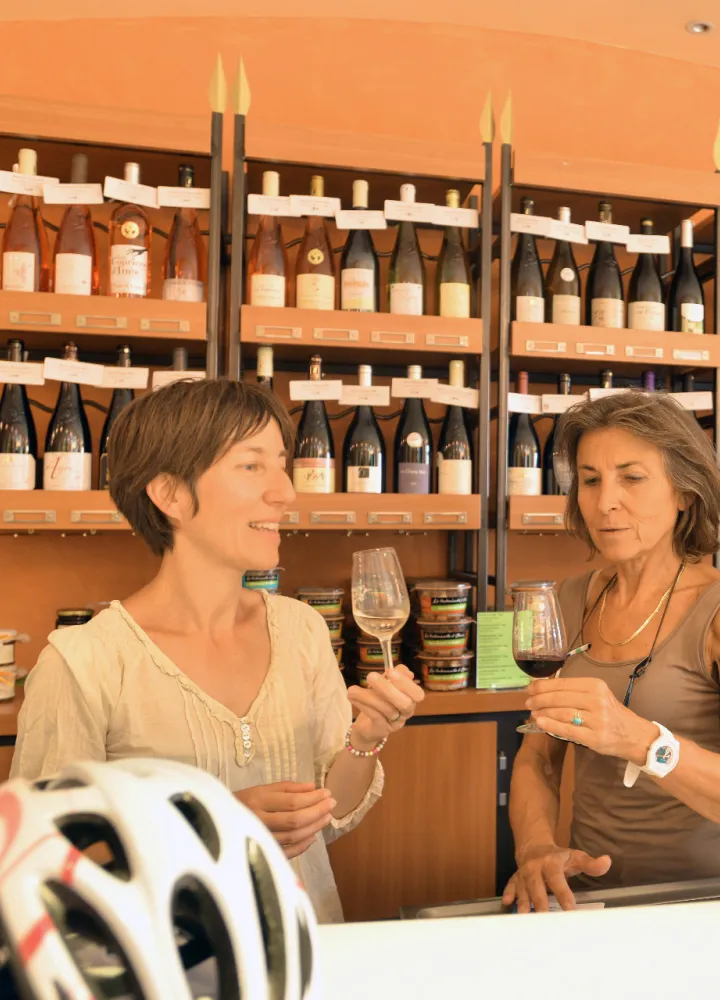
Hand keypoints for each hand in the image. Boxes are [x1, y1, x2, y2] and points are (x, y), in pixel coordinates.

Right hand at [235, 781, 335, 859]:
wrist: (214, 820)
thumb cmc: (242, 802)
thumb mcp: (261, 789)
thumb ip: (287, 788)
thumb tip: (313, 787)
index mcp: (257, 800)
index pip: (292, 802)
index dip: (313, 798)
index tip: (327, 793)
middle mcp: (257, 820)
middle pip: (295, 820)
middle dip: (317, 812)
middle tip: (331, 804)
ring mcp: (259, 839)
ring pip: (293, 836)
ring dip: (313, 827)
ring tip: (326, 817)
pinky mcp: (260, 853)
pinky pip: (286, 852)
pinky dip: (302, 845)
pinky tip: (313, 836)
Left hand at [346, 664, 424, 747]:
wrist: (367, 725)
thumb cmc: (379, 700)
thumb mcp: (386, 684)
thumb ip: (393, 675)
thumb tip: (404, 671)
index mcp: (410, 699)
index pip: (417, 694)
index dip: (405, 683)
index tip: (389, 671)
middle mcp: (406, 713)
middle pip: (404, 703)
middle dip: (388, 688)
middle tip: (370, 676)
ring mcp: (395, 723)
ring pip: (386, 709)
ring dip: (367, 696)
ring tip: (352, 690)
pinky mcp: (381, 729)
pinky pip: (375, 716)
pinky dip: (364, 705)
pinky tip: (353, 698)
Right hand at [502, 843, 611, 911]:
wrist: (533, 846)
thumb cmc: (558, 856)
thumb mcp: (575, 856)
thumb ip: (591, 863)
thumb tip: (607, 862)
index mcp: (550, 863)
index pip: (558, 881)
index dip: (564, 896)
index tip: (570, 911)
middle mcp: (534, 868)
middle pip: (537, 889)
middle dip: (541, 906)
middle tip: (546, 923)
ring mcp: (523, 874)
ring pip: (523, 891)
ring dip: (524, 906)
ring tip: (526, 921)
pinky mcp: (515, 880)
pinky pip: (510, 887)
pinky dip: (509, 895)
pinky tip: (507, 904)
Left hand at [525, 677, 658, 764]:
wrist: (634, 735)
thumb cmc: (612, 713)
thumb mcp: (597, 695)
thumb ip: (575, 691)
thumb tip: (543, 688)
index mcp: (596, 686)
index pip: (563, 683)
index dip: (542, 686)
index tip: (529, 688)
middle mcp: (597, 700)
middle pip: (560, 698)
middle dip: (539, 699)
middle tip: (528, 702)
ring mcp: (597, 720)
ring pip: (562, 713)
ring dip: (543, 712)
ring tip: (533, 712)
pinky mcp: (595, 738)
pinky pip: (567, 730)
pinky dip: (551, 726)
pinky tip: (540, 723)